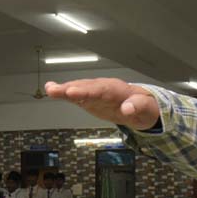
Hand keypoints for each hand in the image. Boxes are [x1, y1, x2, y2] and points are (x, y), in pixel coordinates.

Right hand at [44, 78, 159, 130]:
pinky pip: (76, 96)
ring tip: (50, 89)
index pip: (101, 90)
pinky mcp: (90, 99)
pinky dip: (64, 94)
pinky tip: (51, 91)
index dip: (86, 91)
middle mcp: (104, 88)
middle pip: (86, 87)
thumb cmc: (144, 107)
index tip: (73, 93)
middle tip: (55, 90)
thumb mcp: (146, 109)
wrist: (141, 107)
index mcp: (118, 90)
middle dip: (71, 89)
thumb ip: (137, 107)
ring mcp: (95, 93)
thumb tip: (127, 109)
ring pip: (79, 89)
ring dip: (64, 89)